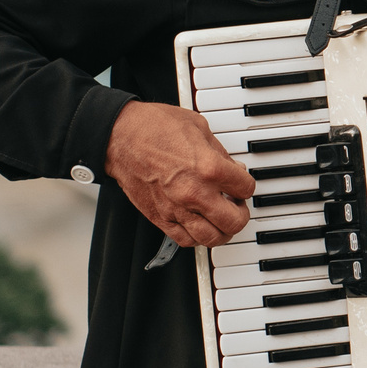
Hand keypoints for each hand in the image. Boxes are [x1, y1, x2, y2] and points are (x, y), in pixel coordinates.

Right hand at [104, 102, 253, 247]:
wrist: (120, 137)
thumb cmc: (154, 127)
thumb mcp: (199, 127)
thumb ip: (219, 152)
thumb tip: (231, 167)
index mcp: (210, 168)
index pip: (246, 188)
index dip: (246, 184)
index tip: (241, 182)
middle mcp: (195, 193)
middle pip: (234, 221)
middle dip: (241, 213)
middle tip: (237, 205)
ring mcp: (177, 209)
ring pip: (212, 238)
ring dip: (222, 230)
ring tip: (222, 220)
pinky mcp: (160, 218)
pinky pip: (186, 240)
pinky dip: (198, 237)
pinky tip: (200, 225)